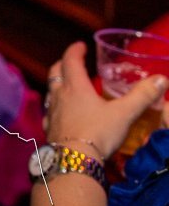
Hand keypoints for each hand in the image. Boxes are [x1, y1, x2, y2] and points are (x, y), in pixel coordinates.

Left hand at [44, 41, 167, 158]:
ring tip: (68, 87)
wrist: (73, 160)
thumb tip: (161, 80)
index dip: (75, 51)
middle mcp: (59, 96)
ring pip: (50, 92)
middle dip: (62, 65)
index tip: (80, 45)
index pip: (70, 61)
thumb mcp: (124, 113)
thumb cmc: (98, 132)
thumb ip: (142, 96)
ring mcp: (51, 113)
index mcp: (75, 87)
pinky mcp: (48, 129)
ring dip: (58, 86)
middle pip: (55, 73)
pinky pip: (49, 113)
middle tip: (72, 63)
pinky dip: (56, 107)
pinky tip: (62, 115)